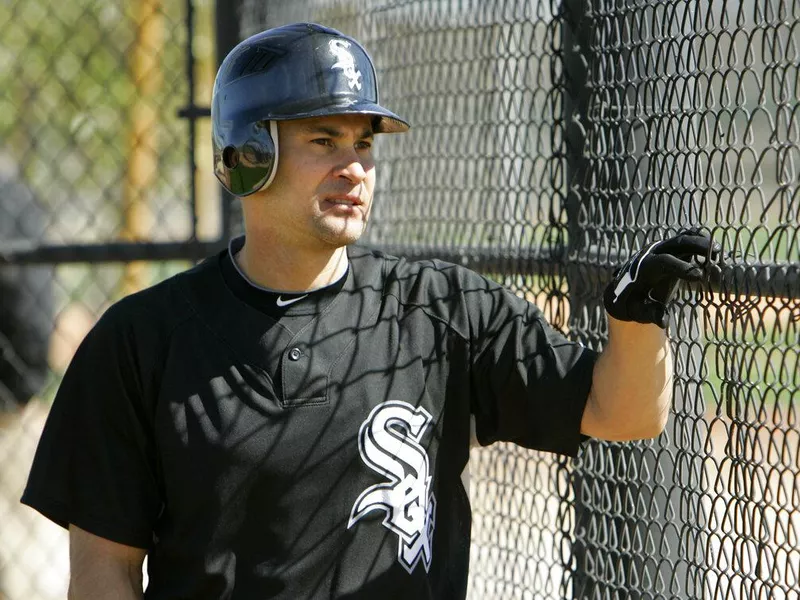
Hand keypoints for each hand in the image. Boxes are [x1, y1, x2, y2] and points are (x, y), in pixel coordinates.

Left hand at [603, 230, 720, 328]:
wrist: (625, 288)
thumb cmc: (633, 302)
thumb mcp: (638, 310)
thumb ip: (650, 314)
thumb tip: (663, 322)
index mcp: (644, 268)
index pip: (663, 262)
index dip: (681, 267)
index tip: (700, 277)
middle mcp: (654, 253)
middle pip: (677, 243)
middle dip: (697, 246)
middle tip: (717, 255)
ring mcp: (664, 248)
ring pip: (684, 238)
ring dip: (703, 242)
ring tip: (720, 254)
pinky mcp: (672, 248)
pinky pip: (688, 239)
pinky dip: (702, 241)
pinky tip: (717, 252)